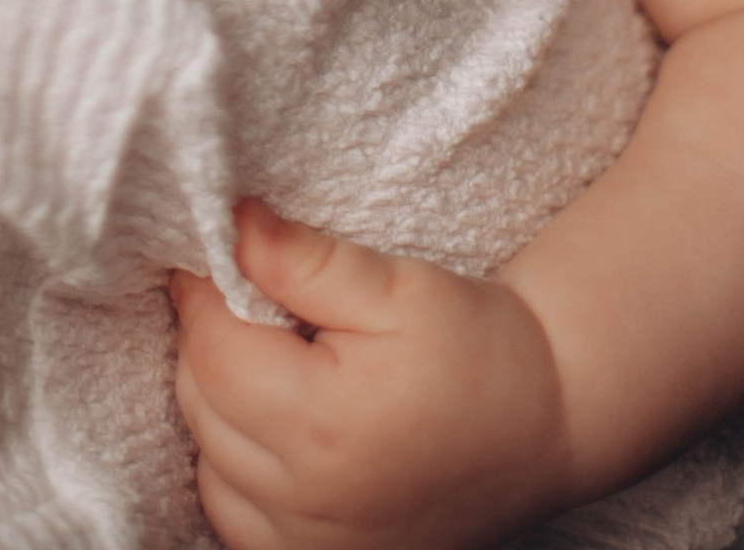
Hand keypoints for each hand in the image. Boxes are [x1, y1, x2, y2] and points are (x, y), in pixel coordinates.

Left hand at [171, 201, 571, 549]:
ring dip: (217, 404)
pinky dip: (233, 469)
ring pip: (208, 461)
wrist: (542, 428)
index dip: (203, 292)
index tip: (219, 256)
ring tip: (269, 360)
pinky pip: (233, 517)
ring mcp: (310, 546)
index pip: (211, 350)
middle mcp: (307, 501)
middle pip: (201, 403)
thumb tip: (231, 225)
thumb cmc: (476, 347)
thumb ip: (305, 259)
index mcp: (323, 424)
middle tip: (252, 300)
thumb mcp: (396, 285)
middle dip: (211, 341)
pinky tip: (272, 427)